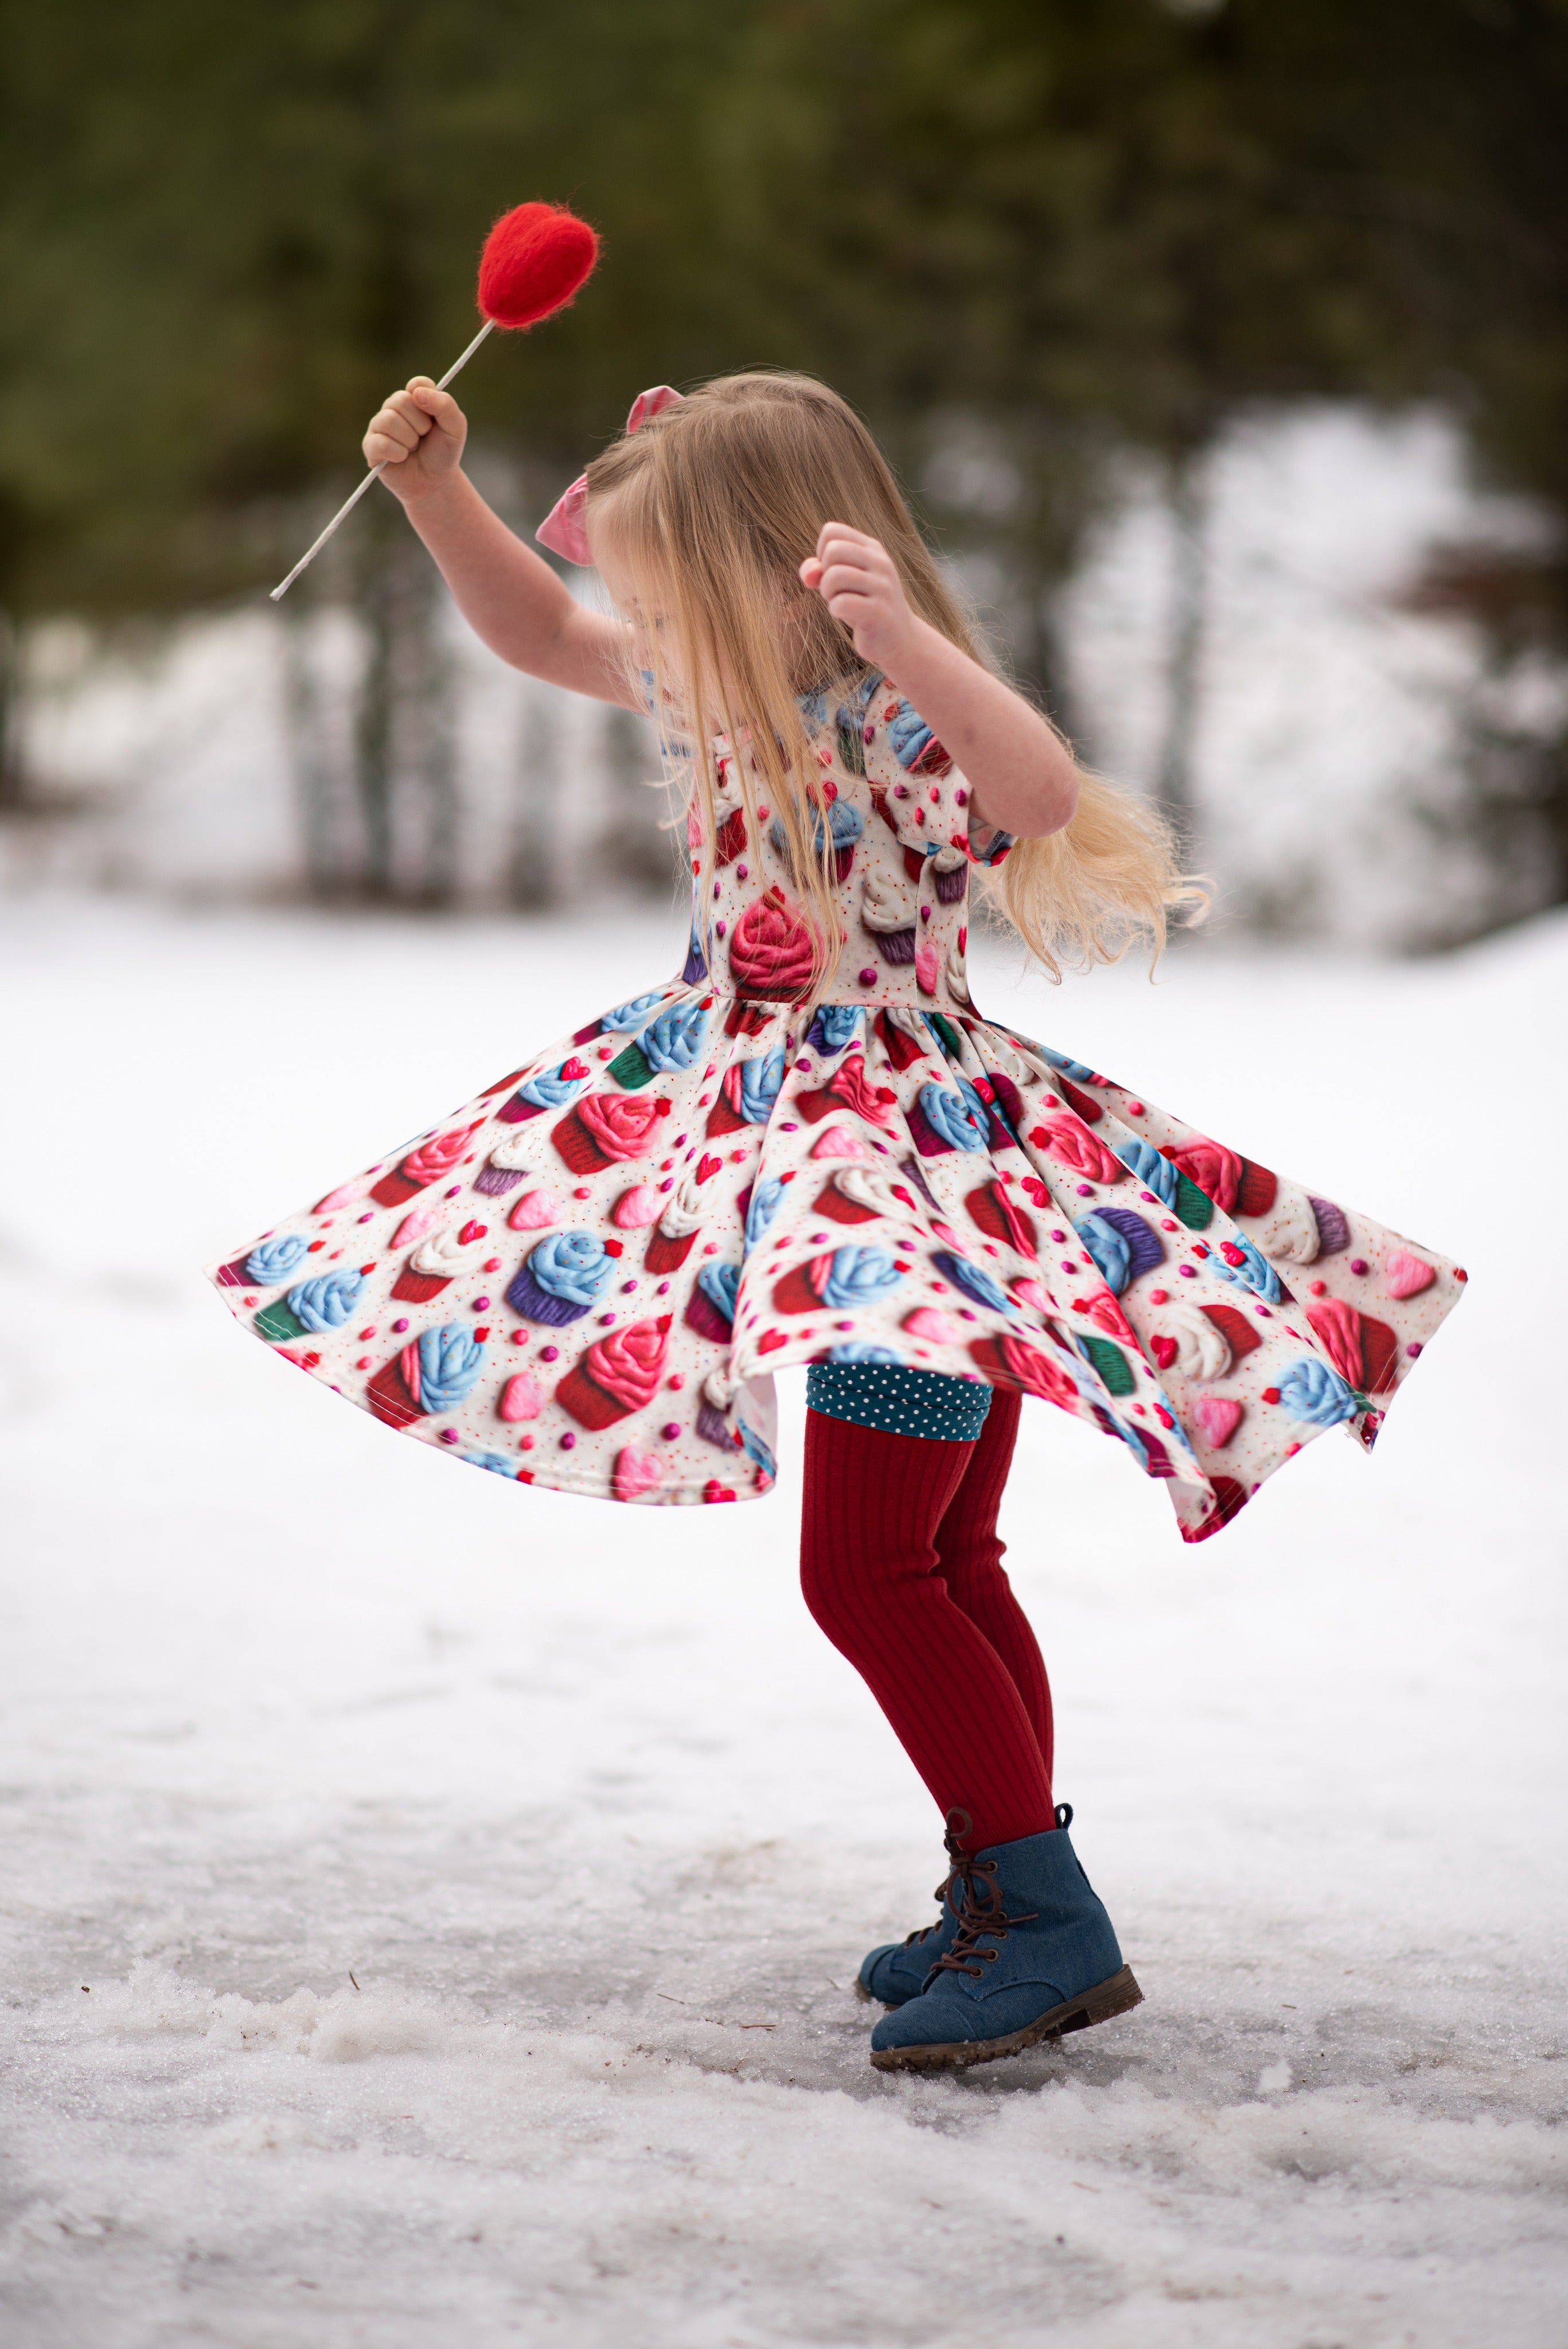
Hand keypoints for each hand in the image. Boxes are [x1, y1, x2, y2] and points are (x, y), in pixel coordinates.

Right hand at [363, 378, 467, 502]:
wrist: (435, 483)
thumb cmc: (443, 453)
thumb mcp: (455, 428)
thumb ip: (445, 405)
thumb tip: (417, 393)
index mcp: (414, 398)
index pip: (417, 384)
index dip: (428, 400)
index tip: (434, 417)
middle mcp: (394, 407)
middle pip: (400, 400)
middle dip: (420, 424)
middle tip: (424, 438)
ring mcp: (380, 425)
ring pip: (388, 420)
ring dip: (409, 440)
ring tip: (413, 449)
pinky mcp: (371, 446)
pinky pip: (380, 442)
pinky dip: (397, 453)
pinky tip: (402, 458)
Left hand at [800, 524, 916, 674]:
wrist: (898, 638)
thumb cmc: (863, 606)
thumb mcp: (840, 584)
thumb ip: (818, 571)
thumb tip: (808, 574)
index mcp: (872, 548)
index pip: (832, 531)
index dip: (822, 553)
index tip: (832, 572)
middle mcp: (880, 562)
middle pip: (832, 550)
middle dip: (824, 574)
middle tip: (835, 592)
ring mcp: (883, 586)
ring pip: (834, 576)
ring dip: (828, 594)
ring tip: (840, 603)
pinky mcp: (880, 612)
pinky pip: (842, 603)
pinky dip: (836, 611)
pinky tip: (848, 616)